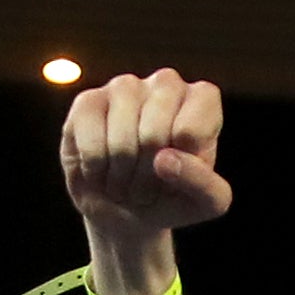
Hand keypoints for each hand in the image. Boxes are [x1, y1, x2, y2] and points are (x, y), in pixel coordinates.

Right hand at [60, 69, 232, 240]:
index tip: (180, 175)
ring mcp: (125, 86)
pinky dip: (95, 169)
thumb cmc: (174, 199)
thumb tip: (164, 159)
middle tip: (148, 186)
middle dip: (148, 176)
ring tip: (126, 181)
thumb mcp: (206, 204)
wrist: (129, 211)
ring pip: (121, 137)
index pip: (192, 131)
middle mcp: (166, 83)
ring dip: (121, 175)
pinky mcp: (88, 100)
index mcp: (202, 100)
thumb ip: (203, 185)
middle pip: (154, 134)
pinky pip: (90, 139)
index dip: (182, 167)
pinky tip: (101, 170)